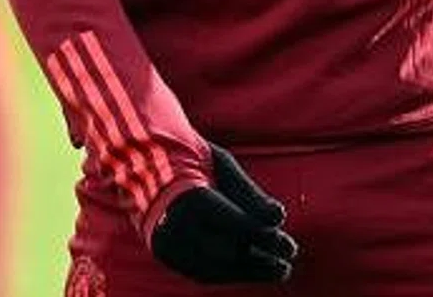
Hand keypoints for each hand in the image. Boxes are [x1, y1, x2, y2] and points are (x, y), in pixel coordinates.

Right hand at [149, 143, 297, 284]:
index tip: (290, 246)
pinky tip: (251, 271)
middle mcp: (175, 224)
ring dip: (248, 273)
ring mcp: (166, 242)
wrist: (142, 163)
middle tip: (289, 260)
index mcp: (190, 197)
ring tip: (278, 271)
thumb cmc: (192, 158)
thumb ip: (250, 193)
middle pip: (226, 252)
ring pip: (214, 269)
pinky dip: (227, 274)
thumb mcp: (223, 165)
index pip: (236, 226)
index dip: (265, 239)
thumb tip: (280, 218)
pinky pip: (199, 272)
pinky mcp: (163, 253)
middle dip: (261, 260)